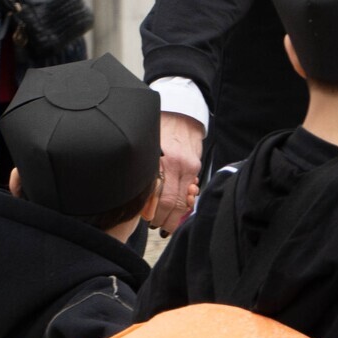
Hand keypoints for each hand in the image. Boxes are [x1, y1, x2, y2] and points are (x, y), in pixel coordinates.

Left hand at [154, 111, 203, 231]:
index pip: (161, 196)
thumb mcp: (147, 146)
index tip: (148, 220)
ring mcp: (190, 166)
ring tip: (167, 225)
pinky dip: (184, 203)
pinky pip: (190, 190)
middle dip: (165, 219)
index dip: (154, 213)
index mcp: (164, 160)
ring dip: (176, 215)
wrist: (179, 110)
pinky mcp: (196, 165)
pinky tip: (178, 210)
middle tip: (157, 227)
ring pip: (184, 200)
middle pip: (174, 203)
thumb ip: (146, 170)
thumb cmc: (158, 126)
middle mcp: (179, 165)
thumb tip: (141, 196)